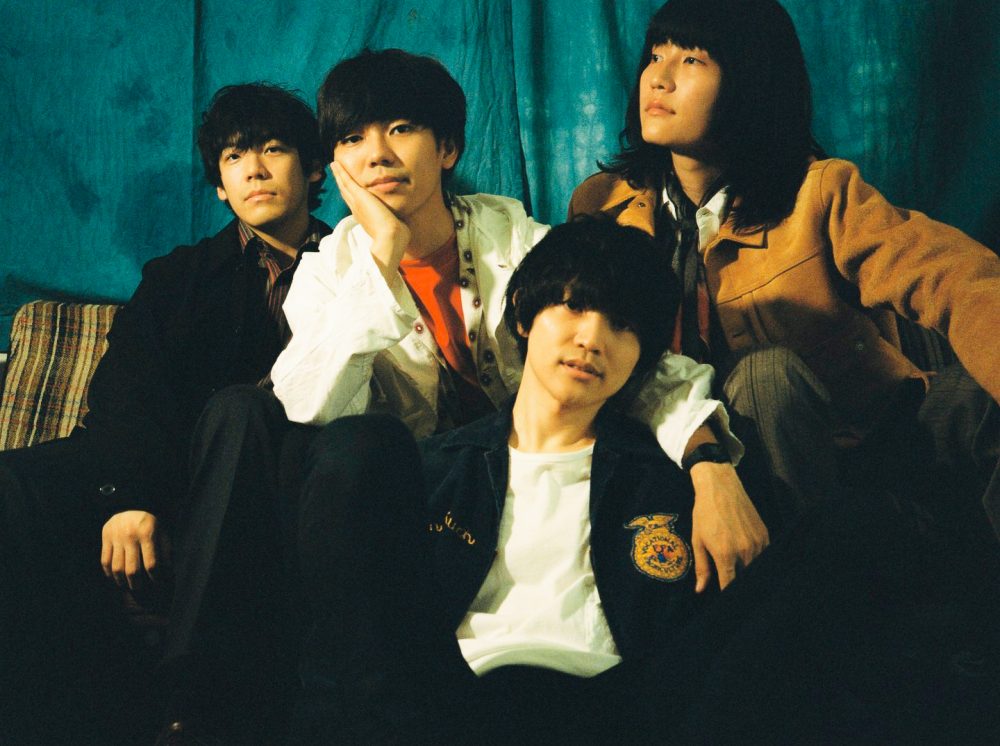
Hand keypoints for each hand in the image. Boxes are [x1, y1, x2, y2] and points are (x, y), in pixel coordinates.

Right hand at [100, 510, 168, 589]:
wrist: (131, 503)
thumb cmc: (151, 523)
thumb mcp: (163, 533)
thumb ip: (166, 552)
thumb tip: (167, 572)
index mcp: (148, 534)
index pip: (151, 564)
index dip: (155, 577)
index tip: (157, 583)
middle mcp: (131, 536)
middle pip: (132, 569)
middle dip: (137, 584)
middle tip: (139, 589)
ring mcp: (116, 537)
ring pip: (117, 568)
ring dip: (121, 581)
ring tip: (127, 586)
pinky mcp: (105, 538)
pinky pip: (105, 561)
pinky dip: (109, 573)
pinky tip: (115, 578)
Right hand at [330, 161, 409, 280]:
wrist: (390, 238)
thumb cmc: (395, 236)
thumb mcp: (394, 227)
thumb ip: (394, 223)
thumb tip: (402, 225)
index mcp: (365, 217)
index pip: (355, 203)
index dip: (351, 194)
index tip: (348, 188)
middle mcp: (358, 210)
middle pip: (346, 193)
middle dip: (341, 183)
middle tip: (336, 172)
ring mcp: (357, 203)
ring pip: (344, 186)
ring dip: (338, 175)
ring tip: (334, 165)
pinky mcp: (359, 196)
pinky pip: (346, 181)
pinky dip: (340, 172)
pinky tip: (336, 164)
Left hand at [689, 462, 768, 591]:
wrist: (720, 487)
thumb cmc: (705, 513)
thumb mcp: (698, 540)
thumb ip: (702, 568)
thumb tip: (700, 590)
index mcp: (725, 554)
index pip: (730, 586)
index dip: (727, 596)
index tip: (724, 600)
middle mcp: (745, 551)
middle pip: (745, 579)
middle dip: (738, 585)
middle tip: (731, 586)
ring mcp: (758, 543)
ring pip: (756, 568)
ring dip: (748, 572)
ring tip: (739, 571)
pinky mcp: (765, 535)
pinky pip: (764, 556)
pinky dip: (757, 560)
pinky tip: (748, 558)